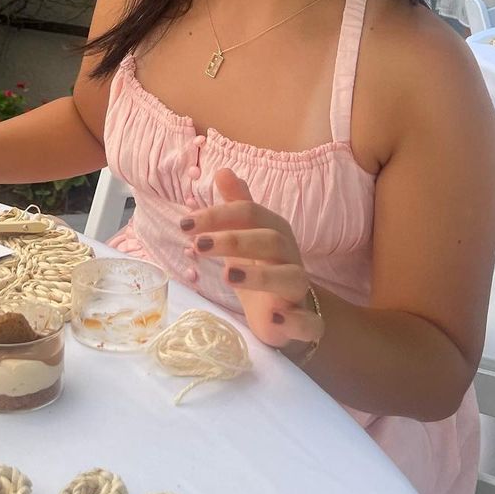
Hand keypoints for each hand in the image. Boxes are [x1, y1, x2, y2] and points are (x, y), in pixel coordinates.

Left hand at [182, 168, 321, 352]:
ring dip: (262, 277)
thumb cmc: (261, 268)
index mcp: (274, 232)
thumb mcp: (244, 236)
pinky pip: (310, 322)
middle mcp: (290, 256)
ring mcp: (299, 289)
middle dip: (234, 240)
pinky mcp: (306, 322)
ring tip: (228, 276)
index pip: (250, 212)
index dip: (218, 215)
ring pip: (292, 277)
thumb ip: (236, 206)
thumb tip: (223, 171)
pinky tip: (275, 320)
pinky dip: (296, 321)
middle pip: (269, 240)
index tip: (185, 224)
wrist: (288, 311)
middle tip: (198, 245)